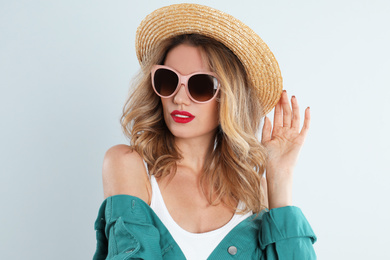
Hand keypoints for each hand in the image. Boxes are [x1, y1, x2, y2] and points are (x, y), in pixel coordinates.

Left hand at [261, 90, 309, 208]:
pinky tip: (307, 109)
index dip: (277, 106)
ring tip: (292, 97)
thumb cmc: (268, 159)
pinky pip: (305, 128)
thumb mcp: (263, 142)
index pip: (278, 116)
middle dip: (285, 103)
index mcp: (276, 132)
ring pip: (295, 118)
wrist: (276, 171)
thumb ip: (265, 130)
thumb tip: (267, 117)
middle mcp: (285, 132)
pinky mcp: (300, 140)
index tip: (275, 95)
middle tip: (283, 91)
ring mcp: (293, 135)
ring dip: (294, 107)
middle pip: (286, 114)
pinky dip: (307, 118)